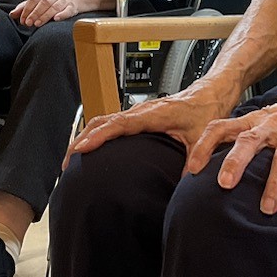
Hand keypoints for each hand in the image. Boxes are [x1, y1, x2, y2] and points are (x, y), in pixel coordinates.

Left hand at [10, 0, 79, 27]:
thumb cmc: (51, 2)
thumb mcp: (37, 3)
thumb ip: (24, 8)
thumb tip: (12, 14)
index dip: (27, 9)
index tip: (22, 20)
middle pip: (43, 2)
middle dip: (35, 13)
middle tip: (28, 23)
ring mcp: (64, 0)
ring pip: (54, 6)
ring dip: (45, 15)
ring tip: (37, 24)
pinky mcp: (72, 7)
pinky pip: (68, 10)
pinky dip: (62, 14)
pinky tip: (56, 19)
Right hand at [67, 79, 240, 169]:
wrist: (209, 94)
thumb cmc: (204, 110)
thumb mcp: (202, 136)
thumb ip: (194, 158)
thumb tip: (186, 182)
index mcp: (153, 113)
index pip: (118, 124)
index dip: (98, 136)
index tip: (82, 149)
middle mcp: (140, 111)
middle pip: (101, 122)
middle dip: (81, 140)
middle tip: (67, 164)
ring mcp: (136, 113)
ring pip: (102, 121)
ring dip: (85, 137)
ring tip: (71, 160)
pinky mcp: (136, 117)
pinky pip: (109, 123)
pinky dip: (95, 134)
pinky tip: (90, 149)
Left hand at [187, 78, 276, 216]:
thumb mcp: (258, 122)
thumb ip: (237, 140)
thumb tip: (207, 168)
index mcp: (252, 122)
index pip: (221, 128)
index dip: (204, 147)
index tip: (191, 170)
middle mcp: (270, 126)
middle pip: (249, 141)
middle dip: (236, 162)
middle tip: (224, 185)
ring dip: (275, 183)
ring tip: (267, 209)